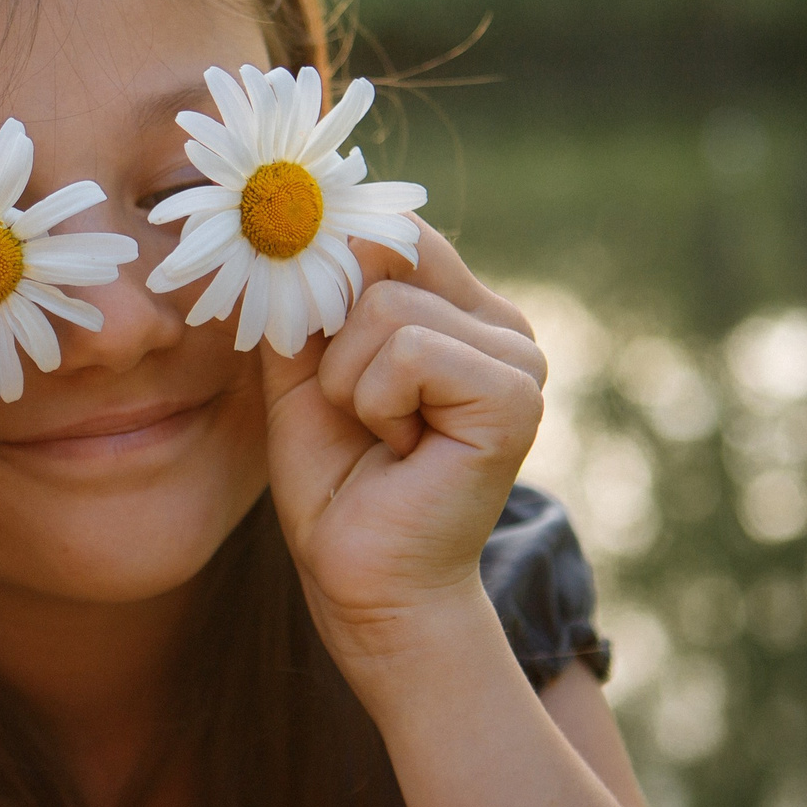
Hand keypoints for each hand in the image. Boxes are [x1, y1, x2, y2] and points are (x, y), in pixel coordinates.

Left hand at [259, 222, 546, 671]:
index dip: (329, 259)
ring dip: (349, 382)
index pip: (391, 228)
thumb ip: (303, 295)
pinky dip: (377, 402)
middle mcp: (498, 323)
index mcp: (458, 309)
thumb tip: (290, 222)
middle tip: (356, 411)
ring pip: (386, 306)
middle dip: (332, 339)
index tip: (302, 320)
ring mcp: (516, 356)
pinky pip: (411, 350)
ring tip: (382, 436)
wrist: (365, 584)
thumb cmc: (337, 483)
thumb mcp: (302, 369)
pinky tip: (403, 449)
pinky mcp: (515, 393)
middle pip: (383, 254)